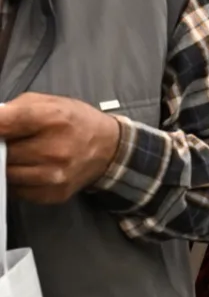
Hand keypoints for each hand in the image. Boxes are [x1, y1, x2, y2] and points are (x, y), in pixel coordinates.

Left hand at [0, 92, 120, 203]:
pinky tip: (29, 169)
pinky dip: (17, 180)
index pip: (2, 124)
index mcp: (52, 118)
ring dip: (8, 165)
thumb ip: (14, 110)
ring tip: (21, 155)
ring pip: (7, 175)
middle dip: (1, 147)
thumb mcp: (47, 102)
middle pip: (1, 153)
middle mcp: (55, 150)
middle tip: (11, 142)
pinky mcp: (54, 193)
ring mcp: (55, 175)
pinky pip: (18, 191)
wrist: (108, 147)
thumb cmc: (75, 122)